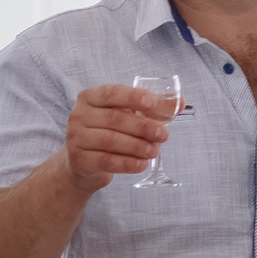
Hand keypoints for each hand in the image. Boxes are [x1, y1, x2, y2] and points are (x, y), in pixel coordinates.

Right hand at [61, 86, 176, 195]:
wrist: (83, 163)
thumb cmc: (109, 132)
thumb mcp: (127, 116)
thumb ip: (152, 109)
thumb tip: (180, 102)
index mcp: (90, 97)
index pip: (111, 93)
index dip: (132, 97)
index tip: (152, 104)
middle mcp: (79, 114)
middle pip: (115, 118)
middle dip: (143, 127)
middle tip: (164, 135)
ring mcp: (76, 137)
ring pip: (111, 140)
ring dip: (137, 146)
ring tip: (154, 151)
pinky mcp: (79, 159)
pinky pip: (107, 161)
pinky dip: (127, 163)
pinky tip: (142, 164)